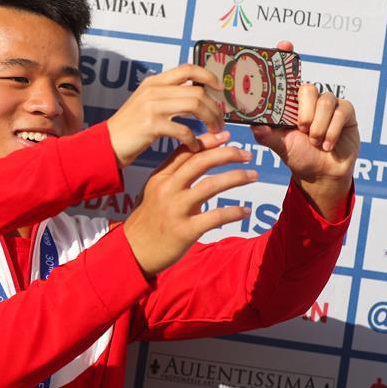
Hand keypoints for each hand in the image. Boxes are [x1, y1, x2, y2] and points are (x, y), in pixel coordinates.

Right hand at [106, 64, 225, 167]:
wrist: (105, 145)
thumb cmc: (128, 129)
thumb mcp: (146, 103)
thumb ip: (167, 95)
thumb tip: (195, 93)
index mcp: (153, 82)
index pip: (188, 69)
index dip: (208, 76)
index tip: (220, 89)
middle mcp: (153, 90)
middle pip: (197, 90)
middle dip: (215, 107)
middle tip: (219, 121)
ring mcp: (151, 106)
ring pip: (195, 105)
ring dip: (209, 120)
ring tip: (213, 132)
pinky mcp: (151, 125)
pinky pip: (183, 130)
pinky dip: (193, 140)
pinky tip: (193, 146)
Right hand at [123, 131, 256, 276]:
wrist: (133, 251)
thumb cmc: (147, 221)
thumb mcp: (153, 192)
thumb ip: (173, 175)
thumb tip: (198, 158)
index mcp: (160, 178)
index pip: (186, 151)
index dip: (208, 141)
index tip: (227, 136)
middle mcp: (167, 189)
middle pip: (200, 162)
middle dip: (227, 154)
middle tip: (247, 154)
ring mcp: (176, 209)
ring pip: (211, 185)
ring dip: (236, 178)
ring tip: (253, 175)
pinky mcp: (185, 230)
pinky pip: (216, 216)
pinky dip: (234, 212)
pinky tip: (245, 211)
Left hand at [250, 41, 357, 219]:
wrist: (320, 173)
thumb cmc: (297, 155)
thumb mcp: (278, 145)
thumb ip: (267, 135)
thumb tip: (255, 125)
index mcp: (289, 103)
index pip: (288, 75)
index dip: (286, 57)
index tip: (284, 45)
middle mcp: (308, 99)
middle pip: (307, 88)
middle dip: (303, 112)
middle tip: (301, 129)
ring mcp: (329, 104)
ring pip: (324, 101)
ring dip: (318, 126)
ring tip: (314, 141)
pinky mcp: (347, 112)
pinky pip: (341, 112)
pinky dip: (331, 131)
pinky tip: (326, 144)